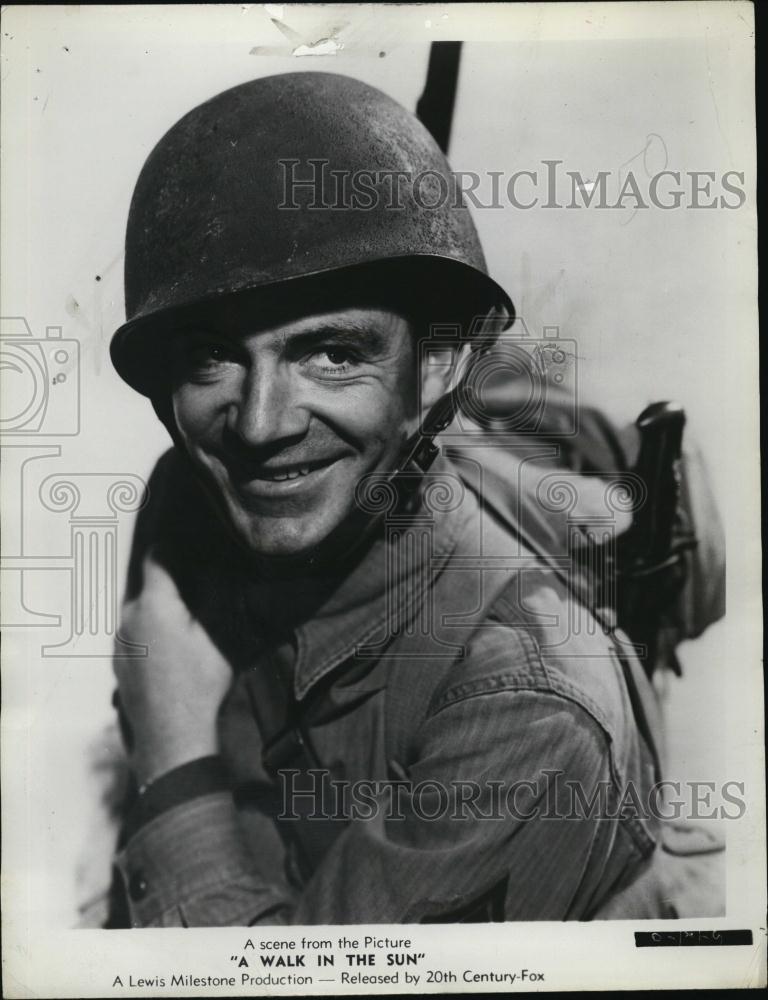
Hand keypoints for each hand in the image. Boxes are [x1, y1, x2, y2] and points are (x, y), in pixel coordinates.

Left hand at [114, 551, 233, 785]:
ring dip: (161, 611)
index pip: (158, 558)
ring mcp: (119, 643)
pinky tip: (173, 650)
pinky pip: (136, 636)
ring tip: (188, 623)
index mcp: (153, 605)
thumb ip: (216, 595)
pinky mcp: (119, 664)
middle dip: (172, 584)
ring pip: (142, 613)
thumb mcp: (218, 635)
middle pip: (149, 587)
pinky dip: (152, 634)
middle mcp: (128, 618)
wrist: (172, 738)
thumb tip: (217, 566)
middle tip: (198, 586)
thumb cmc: (199, 685)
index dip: (173, 545)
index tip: (189, 539)